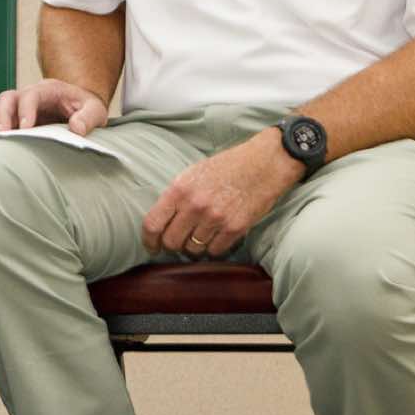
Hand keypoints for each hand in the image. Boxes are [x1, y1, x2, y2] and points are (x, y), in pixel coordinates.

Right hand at [0, 78, 107, 133]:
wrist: (81, 109)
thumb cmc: (86, 108)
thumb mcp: (95, 110)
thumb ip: (89, 117)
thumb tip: (77, 129)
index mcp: (48, 90)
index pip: (31, 95)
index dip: (25, 110)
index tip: (26, 128)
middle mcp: (30, 96)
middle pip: (7, 99)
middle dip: (2, 116)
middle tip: (2, 135)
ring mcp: (21, 109)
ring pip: (1, 112)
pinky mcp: (18, 122)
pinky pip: (4, 127)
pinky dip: (1, 137)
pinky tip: (3, 151)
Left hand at [141, 130, 302, 258]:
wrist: (265, 163)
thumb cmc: (228, 166)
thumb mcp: (194, 173)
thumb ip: (177, 195)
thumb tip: (162, 219)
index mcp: (180, 189)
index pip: (153, 224)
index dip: (149, 240)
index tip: (152, 246)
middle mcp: (195, 205)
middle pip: (171, 242)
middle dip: (173, 245)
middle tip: (179, 240)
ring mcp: (215, 218)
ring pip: (193, 249)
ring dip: (194, 246)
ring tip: (202, 233)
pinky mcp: (235, 228)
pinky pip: (214, 250)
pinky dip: (213, 247)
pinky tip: (217, 235)